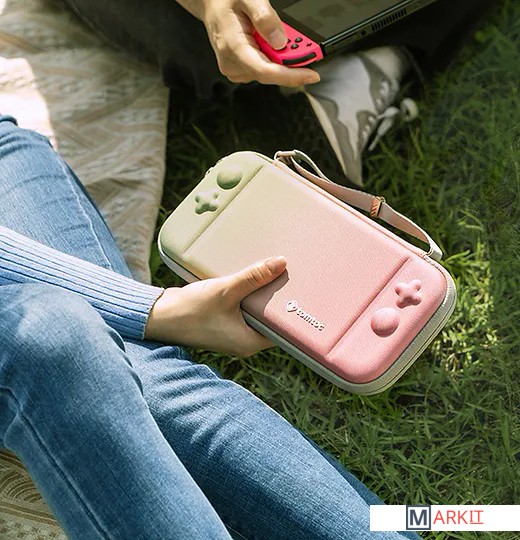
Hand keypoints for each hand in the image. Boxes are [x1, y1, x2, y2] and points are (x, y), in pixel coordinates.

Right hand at [145, 256, 286, 355]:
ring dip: (260, 294)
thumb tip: (280, 264)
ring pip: (256, 311)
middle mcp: (244, 340)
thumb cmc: (190, 311)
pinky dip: (247, 294)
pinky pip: (243, 308)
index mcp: (249, 343)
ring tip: (273, 273)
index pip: (282, 330)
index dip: (292, 311)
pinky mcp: (223, 322)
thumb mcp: (226, 291)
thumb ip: (253, 278)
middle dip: (277, 298)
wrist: (158, 316)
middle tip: (290, 277)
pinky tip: (250, 278)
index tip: (303, 292)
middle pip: (270, 318)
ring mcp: (233, 332)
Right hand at [200, 0, 319, 86]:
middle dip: (291, 61)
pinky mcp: (241, 70)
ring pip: (269, 71)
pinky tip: (269, 42)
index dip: (291, 76)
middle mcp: (233, 64)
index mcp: (233, 47)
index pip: (266, 71)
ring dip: (281, 57)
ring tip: (280, 34)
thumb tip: (281, 41)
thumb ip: (264, 17)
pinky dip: (273, 57)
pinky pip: (264, 68)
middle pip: (271, 72)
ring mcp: (236, 69)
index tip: (312, 75)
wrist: (211, 4)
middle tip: (307, 45)